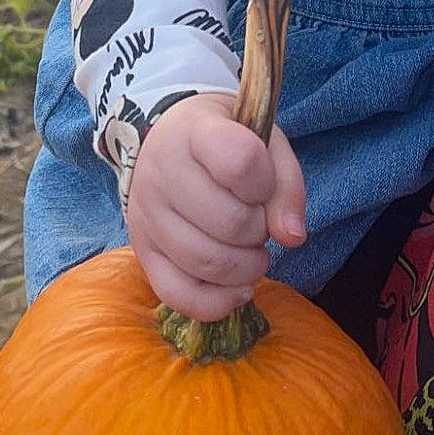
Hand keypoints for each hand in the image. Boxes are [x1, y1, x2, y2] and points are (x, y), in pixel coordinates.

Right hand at [126, 91, 305, 319]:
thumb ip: (286, 183)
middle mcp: (161, 172)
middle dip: (260, 230)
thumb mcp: (264, 142)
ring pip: (207, 263)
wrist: (168, 143)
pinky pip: (178, 295)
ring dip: (246, 267)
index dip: (265, 183)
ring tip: (250, 250)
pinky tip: (238, 288)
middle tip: (258, 221)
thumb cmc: (225, 141)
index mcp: (194, 131)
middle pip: (229, 222)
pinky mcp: (142, 252)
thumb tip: (292, 238)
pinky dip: (218, 302)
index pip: (240, 161)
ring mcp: (146, 215)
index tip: (261, 184)